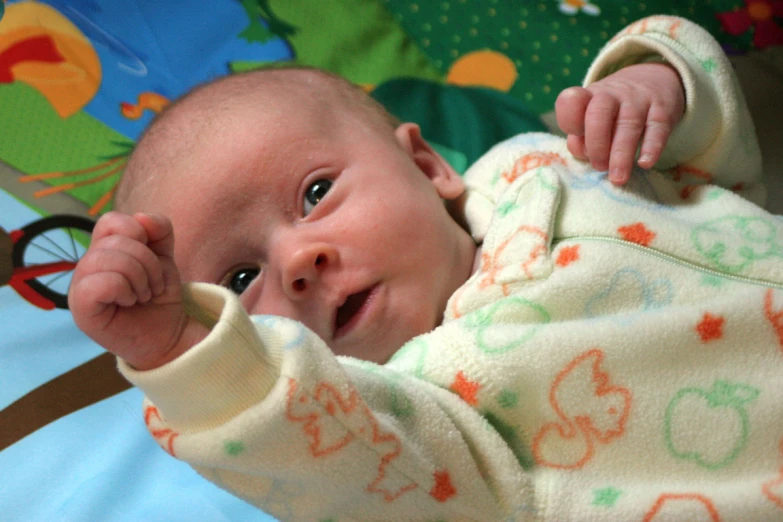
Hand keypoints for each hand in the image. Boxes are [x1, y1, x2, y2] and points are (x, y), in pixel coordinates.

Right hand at [69, 212, 206, 369]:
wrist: (167, 333)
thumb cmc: (158, 295)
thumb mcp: (165, 256)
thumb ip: (159, 231)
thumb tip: (142, 217)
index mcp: (102, 250)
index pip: (112, 221)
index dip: (140, 234)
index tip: (153, 259)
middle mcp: (87, 265)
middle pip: (116, 241)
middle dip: (148, 263)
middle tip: (151, 286)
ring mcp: (80, 287)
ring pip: (109, 259)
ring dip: (140, 278)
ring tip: (142, 295)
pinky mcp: (81, 308)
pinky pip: (99, 283)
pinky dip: (123, 290)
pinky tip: (129, 302)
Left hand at [555, 62, 684, 183]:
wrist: (654, 77)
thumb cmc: (613, 110)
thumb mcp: (591, 116)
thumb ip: (581, 137)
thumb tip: (584, 155)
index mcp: (588, 97)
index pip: (572, 101)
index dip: (570, 120)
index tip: (577, 139)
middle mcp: (611, 95)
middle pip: (598, 115)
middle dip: (596, 146)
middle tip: (600, 167)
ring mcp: (638, 100)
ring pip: (628, 124)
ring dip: (621, 155)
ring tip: (618, 178)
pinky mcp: (663, 110)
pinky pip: (658, 127)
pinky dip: (652, 147)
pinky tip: (645, 164)